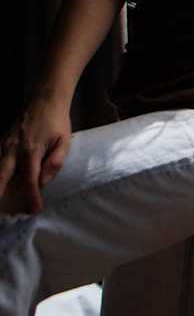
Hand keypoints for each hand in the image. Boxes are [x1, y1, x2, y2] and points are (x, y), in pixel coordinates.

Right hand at [0, 97, 72, 214]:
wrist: (44, 101)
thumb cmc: (57, 123)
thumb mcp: (64, 141)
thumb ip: (55, 162)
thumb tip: (43, 182)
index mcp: (31, 150)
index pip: (29, 179)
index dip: (31, 196)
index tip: (34, 210)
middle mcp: (13, 149)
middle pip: (2, 177)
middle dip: (0, 195)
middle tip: (3, 213)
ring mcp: (4, 146)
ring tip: (0, 204)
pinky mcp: (0, 143)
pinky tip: (0, 185)